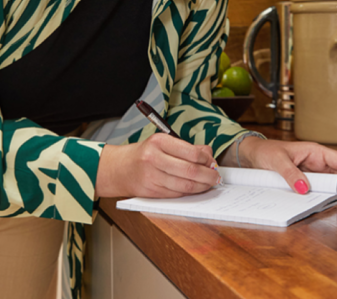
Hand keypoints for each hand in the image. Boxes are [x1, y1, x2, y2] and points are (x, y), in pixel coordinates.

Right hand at [96, 134, 221, 198]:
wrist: (120, 168)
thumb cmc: (145, 154)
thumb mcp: (163, 143)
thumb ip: (187, 148)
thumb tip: (209, 154)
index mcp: (159, 142)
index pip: (191, 152)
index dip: (207, 160)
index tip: (212, 162)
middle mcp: (154, 158)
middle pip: (190, 171)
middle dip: (208, 176)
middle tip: (216, 176)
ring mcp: (152, 176)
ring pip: (185, 185)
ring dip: (202, 187)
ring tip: (209, 184)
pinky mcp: (151, 191)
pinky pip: (177, 194)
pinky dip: (190, 192)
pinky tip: (195, 189)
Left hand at [229, 137, 336, 199]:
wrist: (254, 155)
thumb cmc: (266, 151)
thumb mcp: (277, 160)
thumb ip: (290, 173)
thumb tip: (304, 188)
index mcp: (316, 152)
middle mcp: (320, 162)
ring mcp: (316, 173)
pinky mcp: (309, 182)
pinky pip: (324, 188)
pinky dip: (330, 195)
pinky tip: (328, 201)